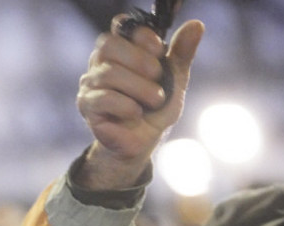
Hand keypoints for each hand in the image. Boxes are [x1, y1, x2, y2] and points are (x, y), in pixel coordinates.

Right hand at [75, 16, 203, 188]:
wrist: (143, 141)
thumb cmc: (155, 108)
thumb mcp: (174, 79)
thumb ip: (181, 53)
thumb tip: (196, 25)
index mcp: (122, 50)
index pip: (122, 27)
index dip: (141, 36)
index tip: (160, 50)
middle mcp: (101, 63)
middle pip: (109, 45)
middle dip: (139, 59)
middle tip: (157, 76)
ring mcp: (90, 84)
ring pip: (109, 74)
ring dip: (139, 88)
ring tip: (155, 100)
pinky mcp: (87, 105)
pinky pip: (103, 98)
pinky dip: (126, 105)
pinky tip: (136, 113)